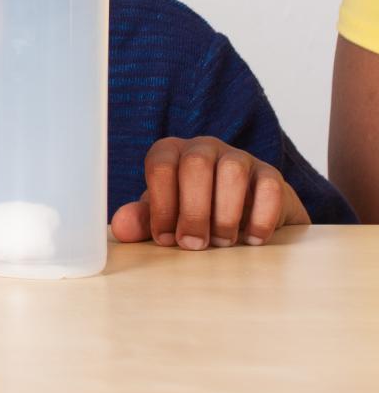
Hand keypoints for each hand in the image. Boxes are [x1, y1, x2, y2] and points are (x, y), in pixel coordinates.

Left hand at [110, 136, 308, 248]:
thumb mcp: (165, 216)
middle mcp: (203, 148)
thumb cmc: (193, 213)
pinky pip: (269, 187)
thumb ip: (142, 220)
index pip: (160, 166)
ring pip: (233, 171)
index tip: (165, 239)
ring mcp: (239, 157)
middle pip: (195, 166)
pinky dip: (260, 217)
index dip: (161, 205)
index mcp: (171, 153)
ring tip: (222, 243)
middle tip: (193, 245)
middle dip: (193, 211)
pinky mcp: (271, 174)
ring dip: (225, 213)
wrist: (242, 214)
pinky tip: (252, 240)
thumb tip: (121, 228)